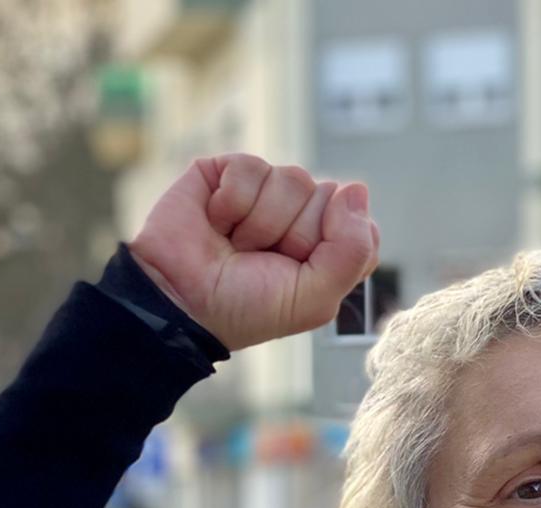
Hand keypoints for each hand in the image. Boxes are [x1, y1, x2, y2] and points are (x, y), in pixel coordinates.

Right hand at [127, 153, 381, 353]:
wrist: (180, 300)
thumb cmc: (245, 308)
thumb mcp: (313, 299)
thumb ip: (352, 251)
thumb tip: (357, 189)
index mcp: (327, 248)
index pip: (360, 222)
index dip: (333, 245)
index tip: (301, 271)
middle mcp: (301, 215)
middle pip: (328, 196)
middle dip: (294, 235)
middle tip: (261, 260)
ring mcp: (266, 191)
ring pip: (293, 178)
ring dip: (260, 223)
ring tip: (236, 245)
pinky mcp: (230, 171)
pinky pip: (252, 166)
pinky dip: (232, 203)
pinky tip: (216, 222)